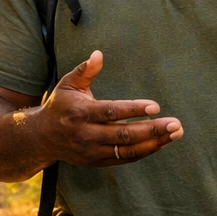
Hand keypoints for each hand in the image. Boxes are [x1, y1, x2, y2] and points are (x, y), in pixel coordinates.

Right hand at [33, 50, 182, 167]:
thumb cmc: (60, 105)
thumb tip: (99, 54)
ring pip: (127, 150)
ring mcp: (92, 151)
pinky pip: (124, 158)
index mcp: (80, 113)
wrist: (41, 138)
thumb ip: (86, 70)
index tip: (155, 106)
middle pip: (124, 134)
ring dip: (154, 143)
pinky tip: (161, 142)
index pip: (111, 112)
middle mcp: (86, 134)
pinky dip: (144, 151)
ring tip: (175, 133)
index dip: (134, 110)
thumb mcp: (68, 84)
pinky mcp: (96, 161)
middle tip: (176, 124)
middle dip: (152, 130)